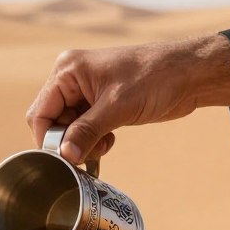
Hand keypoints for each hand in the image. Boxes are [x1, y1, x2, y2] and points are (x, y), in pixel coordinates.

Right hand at [25, 34, 229, 163]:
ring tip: (105, 143)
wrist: (189, 75)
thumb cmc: (155, 78)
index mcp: (68, 70)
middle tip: (88, 152)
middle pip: (52, 121)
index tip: (65, 159)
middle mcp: (72, 79)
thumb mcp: (117, 107)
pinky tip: (110, 140)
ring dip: (82, 142)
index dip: (49, 139)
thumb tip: (65, 156)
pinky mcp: (100, 103)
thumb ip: (86, 131)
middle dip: (68, 141)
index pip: (40, 112)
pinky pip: (84, 128)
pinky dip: (93, 139)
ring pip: (68, 128)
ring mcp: (86, 91)